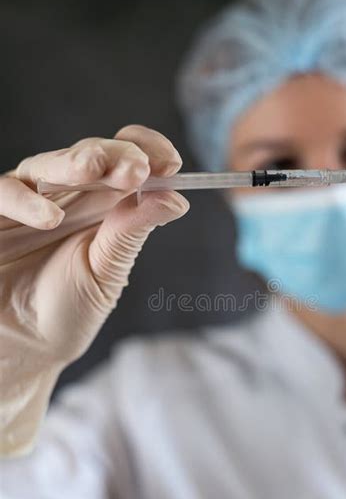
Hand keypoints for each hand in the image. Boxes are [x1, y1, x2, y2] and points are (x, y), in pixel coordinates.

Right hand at [0, 125, 188, 454]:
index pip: (124, 160)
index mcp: (101, 204)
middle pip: (89, 156)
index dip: (146, 151)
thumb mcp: (107, 271)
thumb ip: (131, 231)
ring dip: (70, 163)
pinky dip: (25, 201)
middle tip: (135, 167)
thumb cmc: (68, 309)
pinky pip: (4, 193)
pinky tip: (49, 218)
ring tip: (91, 170)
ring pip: (46, 166)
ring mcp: (26, 203)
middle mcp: (65, 196)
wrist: (25, 348)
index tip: (170, 163)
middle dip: (113, 155)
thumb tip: (176, 199)